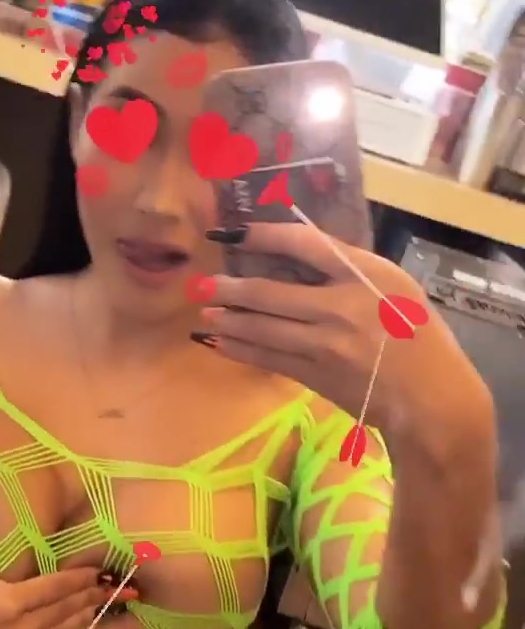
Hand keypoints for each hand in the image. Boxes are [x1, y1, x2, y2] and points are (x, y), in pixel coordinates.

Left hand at [201, 223, 491, 440]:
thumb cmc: (418, 334)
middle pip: (268, 292)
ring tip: (203, 314)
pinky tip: (220, 343)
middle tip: (199, 284)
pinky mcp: (315, 375)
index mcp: (363, 274)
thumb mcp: (394, 286)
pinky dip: (240, 349)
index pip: (302, 244)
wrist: (430, 396)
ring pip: (261, 328)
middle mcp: (339, 305)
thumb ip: (350, 268)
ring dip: (227, 321)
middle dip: (228, 288)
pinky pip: (267, 358)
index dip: (261, 234)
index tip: (231, 232)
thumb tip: (299, 253)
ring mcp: (324, 344)